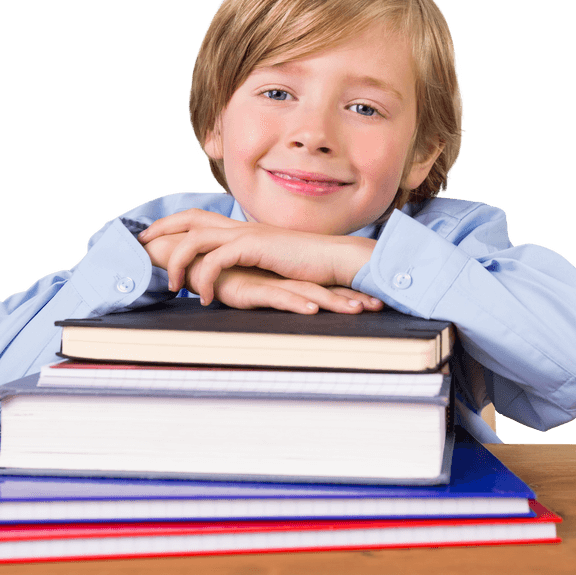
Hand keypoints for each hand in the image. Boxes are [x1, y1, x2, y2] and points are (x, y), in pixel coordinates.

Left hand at [139, 209, 375, 305]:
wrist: (333, 258)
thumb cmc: (306, 264)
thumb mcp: (269, 261)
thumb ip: (249, 261)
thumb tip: (231, 272)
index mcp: (241, 227)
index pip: (197, 216)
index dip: (171, 223)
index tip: (150, 236)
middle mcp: (239, 225)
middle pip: (188, 218)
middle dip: (161, 229)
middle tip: (141, 246)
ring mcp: (245, 234)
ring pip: (195, 238)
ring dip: (177, 260)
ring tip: (172, 285)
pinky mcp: (253, 247)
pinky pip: (216, 260)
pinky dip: (206, 278)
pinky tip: (207, 298)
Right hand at [207, 265, 381, 314]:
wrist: (195, 263)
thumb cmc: (225, 277)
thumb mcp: (257, 289)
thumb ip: (275, 294)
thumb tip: (299, 305)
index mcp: (290, 281)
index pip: (326, 288)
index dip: (350, 295)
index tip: (376, 303)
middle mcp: (285, 280)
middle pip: (326, 291)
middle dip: (353, 299)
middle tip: (380, 305)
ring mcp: (271, 283)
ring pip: (309, 294)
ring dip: (334, 302)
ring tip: (357, 310)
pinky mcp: (252, 289)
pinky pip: (278, 297)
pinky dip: (296, 304)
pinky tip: (312, 309)